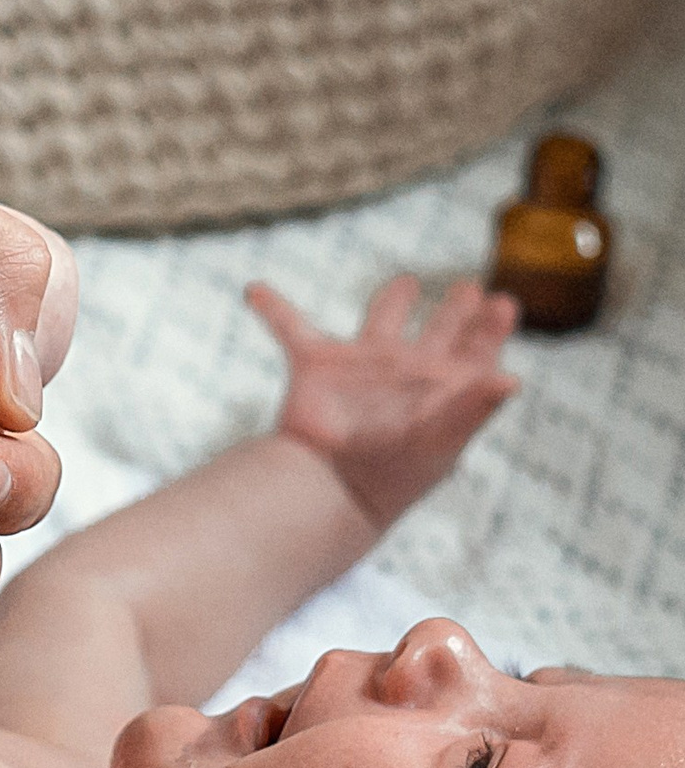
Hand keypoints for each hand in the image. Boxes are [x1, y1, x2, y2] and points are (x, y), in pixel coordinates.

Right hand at [251, 274, 517, 529]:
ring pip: (381, 319)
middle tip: (470, 289)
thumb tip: (513, 380)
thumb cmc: (391, 472)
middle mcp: (405, 371)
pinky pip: (289, 327)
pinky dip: (271, 307)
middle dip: (456, 309)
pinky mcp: (314, 366)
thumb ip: (475, 406)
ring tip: (406, 281)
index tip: (502, 304)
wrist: (330, 486)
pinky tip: (254, 288)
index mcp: (441, 385)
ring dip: (392, 299)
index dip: (491, 327)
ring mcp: (360, 366)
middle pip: (439, 330)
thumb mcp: (441, 438)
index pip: (477, 349)